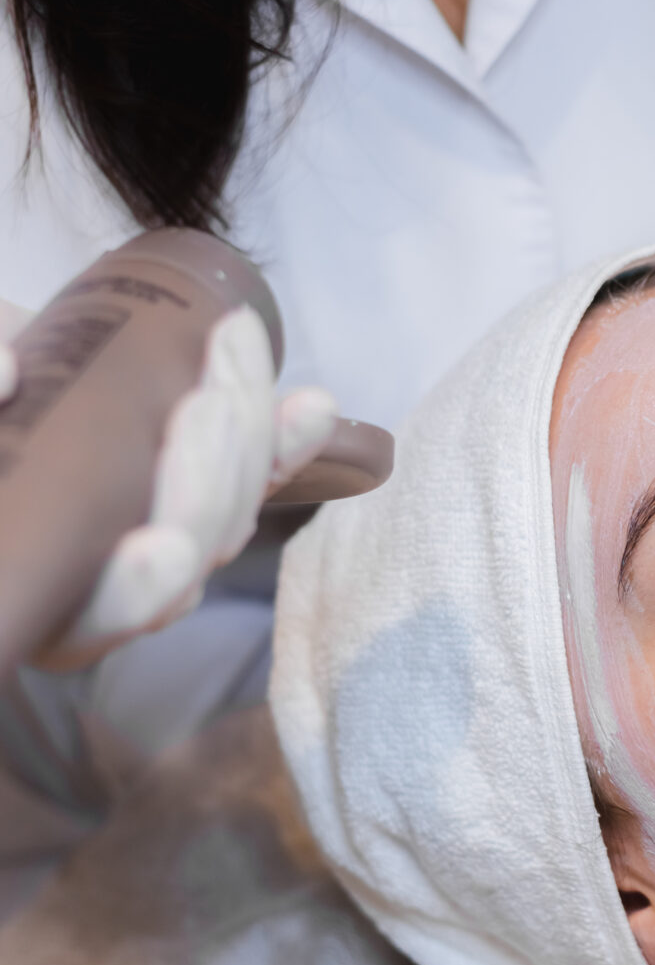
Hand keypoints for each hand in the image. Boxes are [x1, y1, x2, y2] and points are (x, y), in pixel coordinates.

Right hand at [0, 300, 334, 667]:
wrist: (8, 386)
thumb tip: (4, 375)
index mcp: (43, 591)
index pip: (96, 614)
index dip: (134, 592)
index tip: (159, 549)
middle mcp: (108, 590)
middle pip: (184, 557)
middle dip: (208, 480)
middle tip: (206, 401)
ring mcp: (168, 545)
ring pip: (230, 515)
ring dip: (249, 436)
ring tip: (235, 351)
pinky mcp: (213, 497)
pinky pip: (262, 478)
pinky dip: (289, 441)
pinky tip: (313, 405)